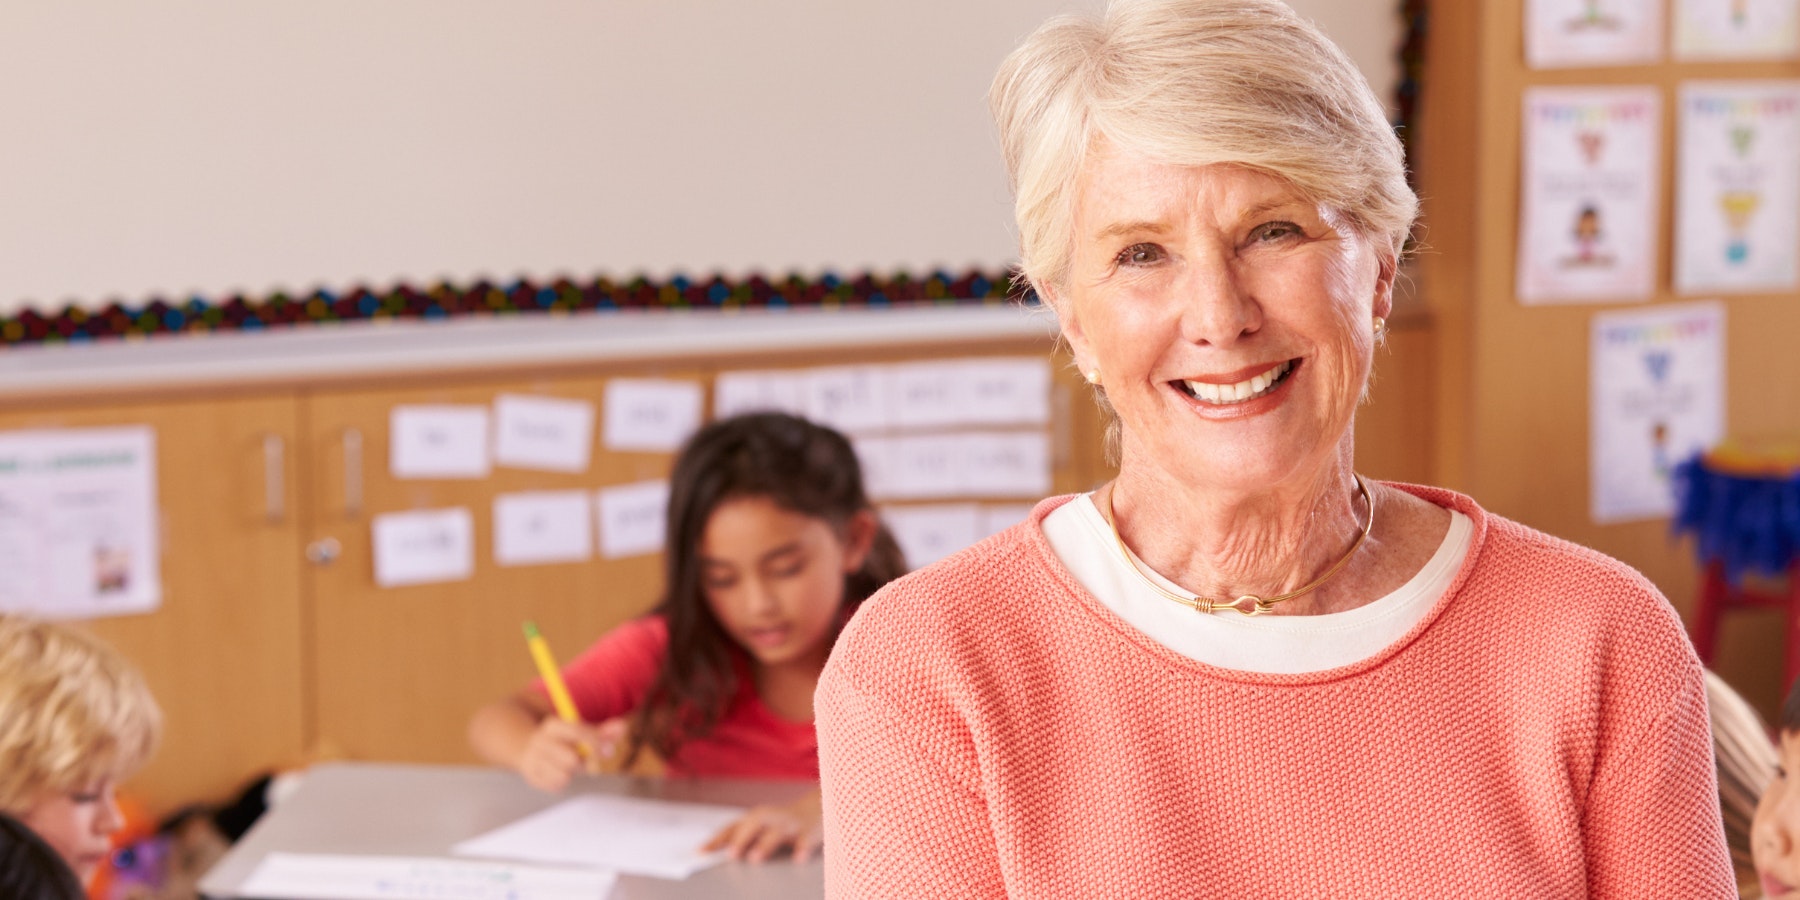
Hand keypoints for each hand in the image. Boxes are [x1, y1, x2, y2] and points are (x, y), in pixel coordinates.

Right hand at [516, 718, 620, 791]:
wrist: (529, 748)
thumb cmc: (565, 740)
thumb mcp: (581, 732)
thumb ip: (603, 731)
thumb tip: (623, 727)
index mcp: (553, 726)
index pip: (577, 732)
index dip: (596, 742)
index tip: (609, 751)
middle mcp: (540, 741)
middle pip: (571, 759)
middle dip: (583, 763)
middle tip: (582, 760)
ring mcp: (532, 759)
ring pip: (564, 776)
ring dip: (572, 774)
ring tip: (567, 766)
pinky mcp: (531, 776)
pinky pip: (556, 785)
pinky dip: (562, 781)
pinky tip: (557, 772)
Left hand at [702, 790, 822, 863]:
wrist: (818, 809)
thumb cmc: (782, 822)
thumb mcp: (760, 826)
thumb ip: (741, 837)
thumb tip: (715, 852)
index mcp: (756, 817)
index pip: (733, 827)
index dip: (717, 839)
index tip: (702, 852)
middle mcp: (771, 818)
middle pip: (754, 824)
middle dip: (741, 839)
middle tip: (731, 855)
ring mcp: (790, 824)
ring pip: (777, 832)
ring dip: (765, 844)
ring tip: (755, 858)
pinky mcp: (810, 831)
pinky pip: (806, 840)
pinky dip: (802, 848)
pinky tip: (797, 859)